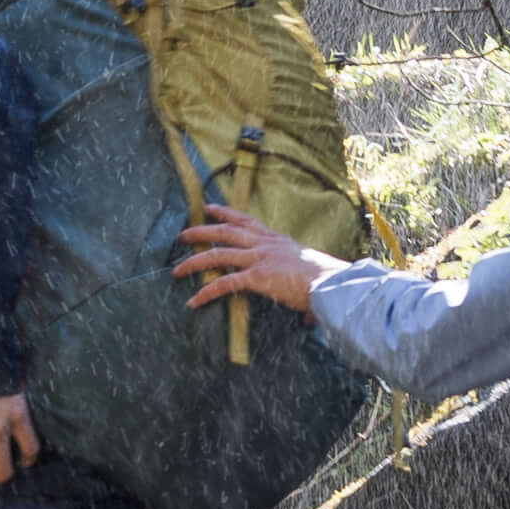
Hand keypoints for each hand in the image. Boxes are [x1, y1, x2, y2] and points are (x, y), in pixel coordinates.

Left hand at [176, 201, 324, 314]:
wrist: (331, 283)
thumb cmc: (325, 279)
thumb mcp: (306, 266)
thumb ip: (294, 272)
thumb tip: (297, 292)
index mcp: (276, 240)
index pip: (246, 220)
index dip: (225, 213)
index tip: (209, 207)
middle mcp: (265, 244)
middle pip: (226, 231)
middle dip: (201, 231)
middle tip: (183, 234)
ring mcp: (259, 259)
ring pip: (218, 254)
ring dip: (195, 261)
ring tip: (178, 269)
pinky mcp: (257, 277)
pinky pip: (224, 283)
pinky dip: (206, 292)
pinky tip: (194, 301)